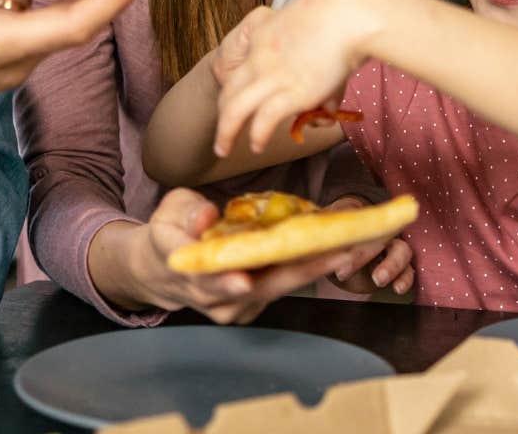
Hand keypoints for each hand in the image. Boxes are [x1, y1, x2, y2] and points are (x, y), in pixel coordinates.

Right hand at [96, 189, 376, 324]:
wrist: (165, 272)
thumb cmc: (170, 233)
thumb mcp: (169, 211)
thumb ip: (186, 214)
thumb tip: (206, 218)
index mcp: (185, 270)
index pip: (205, 278)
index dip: (224, 281)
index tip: (242, 279)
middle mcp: (212, 297)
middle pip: (259, 288)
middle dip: (301, 270)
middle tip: (337, 253)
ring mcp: (235, 306)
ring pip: (278, 288)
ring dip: (316, 268)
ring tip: (352, 245)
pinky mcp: (254, 305)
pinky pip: (284, 285)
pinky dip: (310, 268)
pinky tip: (338, 247)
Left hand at [214, 0, 379, 155]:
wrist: (350, 10)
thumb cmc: (342, 15)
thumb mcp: (313, 27)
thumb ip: (312, 56)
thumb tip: (323, 99)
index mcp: (262, 36)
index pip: (239, 69)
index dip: (235, 91)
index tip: (240, 105)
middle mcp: (260, 57)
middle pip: (229, 92)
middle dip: (223, 118)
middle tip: (221, 136)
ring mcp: (273, 75)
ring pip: (234, 111)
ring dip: (226, 133)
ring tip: (223, 148)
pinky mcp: (292, 91)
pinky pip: (263, 120)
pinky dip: (257, 135)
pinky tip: (256, 145)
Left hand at [322, 197, 415, 295]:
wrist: (344, 251)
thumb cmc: (332, 236)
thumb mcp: (320, 231)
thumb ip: (314, 228)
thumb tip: (299, 223)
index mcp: (360, 217)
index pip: (358, 216)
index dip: (348, 229)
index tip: (335, 245)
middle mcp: (378, 229)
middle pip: (378, 235)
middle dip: (363, 253)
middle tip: (343, 272)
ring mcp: (391, 248)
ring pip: (402, 250)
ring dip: (392, 265)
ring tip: (378, 280)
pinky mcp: (396, 268)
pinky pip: (408, 271)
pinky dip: (406, 279)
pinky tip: (398, 289)